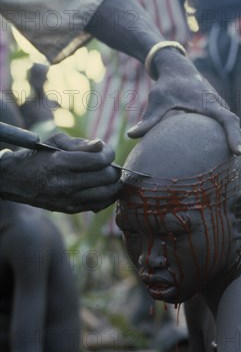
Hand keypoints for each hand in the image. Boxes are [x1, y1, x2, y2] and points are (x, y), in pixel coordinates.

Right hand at [0, 133, 121, 212]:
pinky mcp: (70, 210)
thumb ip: (80, 143)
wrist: (15, 180)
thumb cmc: (38, 156)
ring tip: (108, 175)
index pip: (98, 160)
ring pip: (106, 194)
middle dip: (112, 168)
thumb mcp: (54, 142)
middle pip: (106, 178)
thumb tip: (100, 146)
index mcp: (59, 163)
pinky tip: (103, 187)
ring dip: (113, 183)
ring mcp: (68, 200)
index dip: (108, 153)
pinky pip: (99, 205)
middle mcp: (64, 184)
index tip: (105, 150)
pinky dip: (107, 196)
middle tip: (108, 163)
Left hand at [127, 50, 240, 154]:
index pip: (228, 120)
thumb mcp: (158, 99)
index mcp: (211, 104)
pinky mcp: (221, 121)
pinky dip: (237, 156)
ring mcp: (224, 116)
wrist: (179, 70)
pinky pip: (234, 139)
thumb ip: (149, 118)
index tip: (237, 153)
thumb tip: (131, 135)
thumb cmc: (168, 85)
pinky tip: (231, 175)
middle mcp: (222, 110)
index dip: (233, 136)